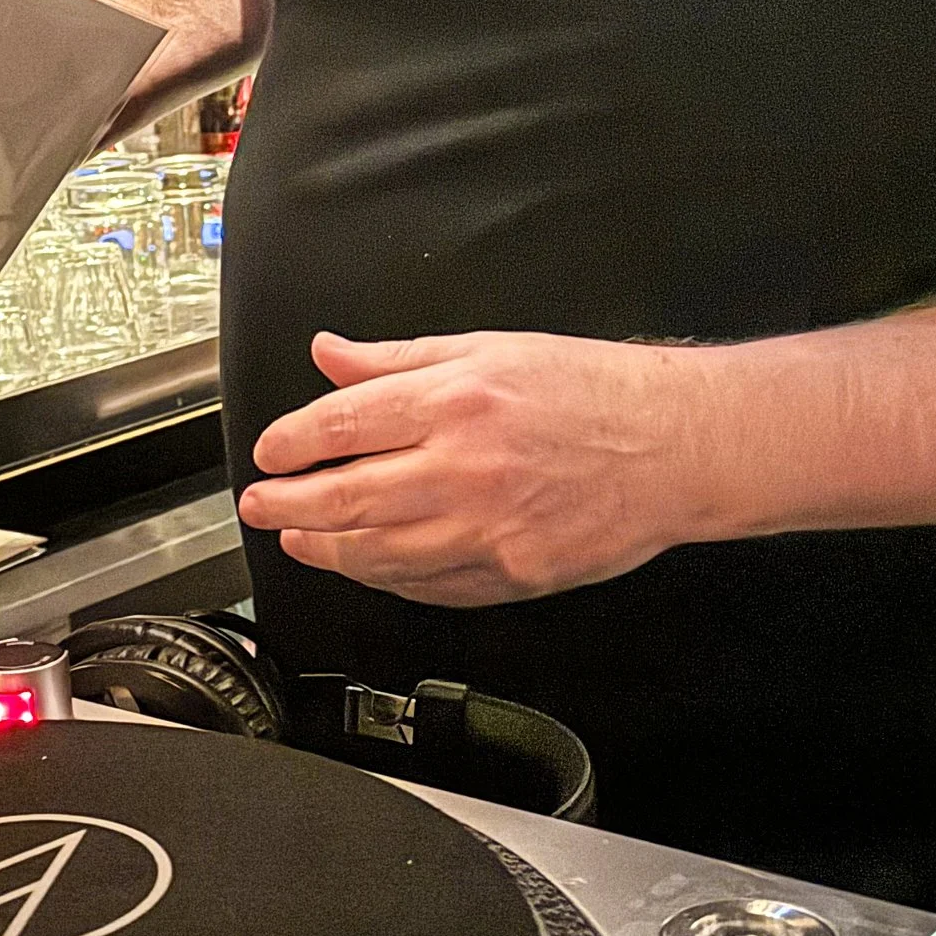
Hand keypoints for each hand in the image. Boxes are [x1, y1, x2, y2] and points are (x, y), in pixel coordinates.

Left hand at [238, 330, 708, 606]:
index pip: (345, 423)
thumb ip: (401, 358)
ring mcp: (489, 529)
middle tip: (258, 505)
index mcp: (457, 401)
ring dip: (328, 549)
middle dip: (288, 504)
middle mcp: (465, 467)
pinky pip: (430, 586)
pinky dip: (388, 580)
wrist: (677, 446)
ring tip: (300, 539)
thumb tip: (330, 354)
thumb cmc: (594, 391)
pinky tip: (368, 568)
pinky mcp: (513, 573)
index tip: (267, 452)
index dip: (292, 441)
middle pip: (348, 496)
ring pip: (380, 553)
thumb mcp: (492, 348)